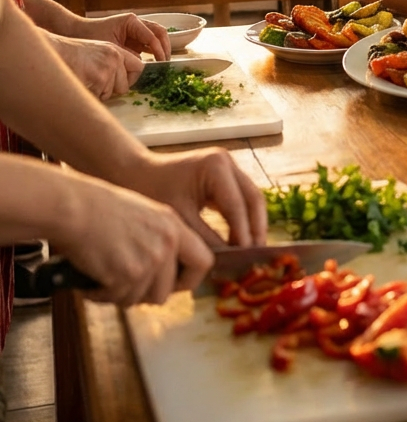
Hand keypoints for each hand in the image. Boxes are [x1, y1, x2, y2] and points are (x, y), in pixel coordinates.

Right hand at [47, 35, 143, 100]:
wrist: (53, 50)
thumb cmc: (72, 54)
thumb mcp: (98, 51)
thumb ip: (113, 63)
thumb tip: (125, 82)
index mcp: (116, 51)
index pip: (139, 67)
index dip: (131, 78)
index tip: (122, 82)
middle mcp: (114, 59)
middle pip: (125, 87)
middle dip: (111, 90)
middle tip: (94, 81)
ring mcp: (107, 70)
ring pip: (109, 95)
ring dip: (97, 93)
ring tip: (84, 78)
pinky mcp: (98, 80)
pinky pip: (97, 98)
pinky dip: (88, 95)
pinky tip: (79, 82)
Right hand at [52, 171, 213, 305]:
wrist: (75, 208)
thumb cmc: (100, 209)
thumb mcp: (144, 215)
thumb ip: (160, 240)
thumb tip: (166, 273)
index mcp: (173, 226)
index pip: (204, 261)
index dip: (189, 279)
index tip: (174, 284)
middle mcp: (166, 243)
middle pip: (166, 292)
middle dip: (144, 295)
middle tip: (125, 286)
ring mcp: (149, 260)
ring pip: (140, 299)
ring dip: (120, 294)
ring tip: (104, 275)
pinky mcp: (128, 274)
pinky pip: (118, 298)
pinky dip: (102, 293)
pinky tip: (92, 276)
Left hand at [81, 13, 169, 60]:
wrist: (77, 32)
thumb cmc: (91, 37)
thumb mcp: (110, 48)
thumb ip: (128, 56)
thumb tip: (142, 65)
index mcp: (131, 21)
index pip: (152, 36)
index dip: (159, 50)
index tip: (161, 63)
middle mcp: (136, 23)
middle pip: (159, 32)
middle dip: (165, 47)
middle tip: (165, 63)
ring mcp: (136, 29)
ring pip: (157, 36)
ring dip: (162, 48)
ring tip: (163, 63)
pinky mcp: (134, 37)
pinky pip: (149, 42)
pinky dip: (154, 51)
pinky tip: (154, 62)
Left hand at [128, 148, 266, 251]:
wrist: (134, 172)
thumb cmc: (151, 192)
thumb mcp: (179, 219)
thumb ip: (206, 239)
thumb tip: (231, 259)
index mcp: (216, 166)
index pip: (238, 206)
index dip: (244, 234)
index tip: (245, 259)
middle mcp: (226, 161)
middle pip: (254, 199)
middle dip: (256, 229)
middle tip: (256, 256)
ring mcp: (227, 166)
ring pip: (252, 199)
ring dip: (253, 225)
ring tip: (250, 252)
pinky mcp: (224, 176)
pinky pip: (242, 199)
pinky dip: (243, 219)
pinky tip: (240, 241)